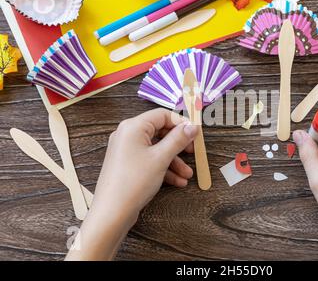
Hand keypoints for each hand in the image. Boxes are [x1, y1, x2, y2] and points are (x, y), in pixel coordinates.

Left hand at [66, 108, 198, 259]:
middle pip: (160, 132)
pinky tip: (178, 181)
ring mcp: (127, 150)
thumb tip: (193, 126)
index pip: (162, 115)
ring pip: (157, 149)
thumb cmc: (134, 181)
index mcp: (134, 127)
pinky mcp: (128, 164)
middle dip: (179, 145)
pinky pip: (150, 160)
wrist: (112, 212)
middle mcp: (128, 134)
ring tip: (187, 175)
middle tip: (193, 153)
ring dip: (174, 161)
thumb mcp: (161, 158)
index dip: (181, 123)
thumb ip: (178, 139)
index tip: (196, 134)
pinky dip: (164, 168)